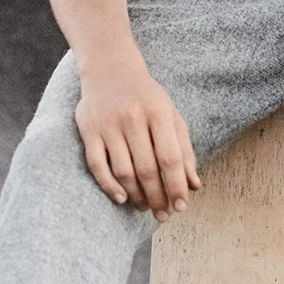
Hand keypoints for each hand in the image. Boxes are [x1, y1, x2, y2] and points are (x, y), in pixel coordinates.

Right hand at [75, 55, 202, 220]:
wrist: (110, 69)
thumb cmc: (146, 97)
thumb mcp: (171, 116)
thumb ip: (184, 149)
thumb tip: (194, 186)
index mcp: (159, 112)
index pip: (170, 158)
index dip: (176, 186)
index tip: (181, 207)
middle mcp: (133, 117)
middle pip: (147, 169)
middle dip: (157, 197)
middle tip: (162, 214)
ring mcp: (108, 123)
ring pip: (123, 171)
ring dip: (136, 195)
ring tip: (144, 206)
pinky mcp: (88, 129)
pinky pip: (97, 165)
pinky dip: (109, 186)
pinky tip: (122, 197)